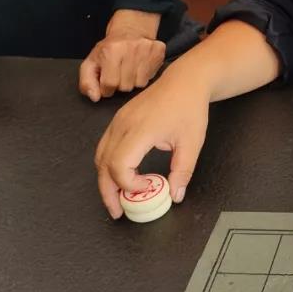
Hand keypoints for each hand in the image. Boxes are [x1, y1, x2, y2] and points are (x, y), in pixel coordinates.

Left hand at [79, 9, 164, 101]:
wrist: (130, 29)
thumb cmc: (109, 48)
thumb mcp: (91, 63)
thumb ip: (87, 82)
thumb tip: (95, 97)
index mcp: (111, 51)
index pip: (110, 84)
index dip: (106, 88)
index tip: (107, 81)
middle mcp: (130, 48)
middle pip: (126, 86)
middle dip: (121, 84)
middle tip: (119, 74)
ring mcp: (147, 49)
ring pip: (140, 84)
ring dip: (133, 81)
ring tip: (130, 70)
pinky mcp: (158, 50)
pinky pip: (152, 76)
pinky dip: (145, 75)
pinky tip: (140, 66)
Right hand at [93, 68, 208, 217]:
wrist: (185, 80)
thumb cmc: (189, 108)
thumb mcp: (192, 142)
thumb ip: (182, 171)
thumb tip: (174, 196)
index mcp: (140, 130)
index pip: (119, 165)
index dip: (129, 185)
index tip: (148, 188)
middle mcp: (123, 125)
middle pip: (103, 164)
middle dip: (108, 191)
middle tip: (118, 211)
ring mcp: (118, 121)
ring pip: (100, 156)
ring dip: (105, 179)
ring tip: (117, 197)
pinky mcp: (118, 119)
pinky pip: (105, 146)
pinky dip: (108, 164)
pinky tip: (121, 174)